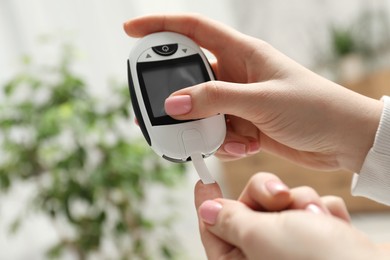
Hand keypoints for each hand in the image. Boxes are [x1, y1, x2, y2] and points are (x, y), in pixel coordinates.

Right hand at [124, 14, 382, 171]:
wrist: (343, 140)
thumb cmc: (314, 107)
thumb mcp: (261, 100)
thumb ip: (216, 100)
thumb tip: (174, 103)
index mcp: (243, 53)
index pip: (193, 30)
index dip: (160, 27)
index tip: (131, 31)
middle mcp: (238, 74)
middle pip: (191, 78)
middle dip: (175, 95)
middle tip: (157, 111)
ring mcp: (240, 101)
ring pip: (203, 110)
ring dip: (205, 128)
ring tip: (224, 139)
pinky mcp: (245, 124)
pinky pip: (219, 132)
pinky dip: (225, 143)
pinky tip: (244, 146)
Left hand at [194, 173, 387, 259]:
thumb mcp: (261, 236)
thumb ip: (231, 221)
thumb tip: (207, 211)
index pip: (213, 230)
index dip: (208, 203)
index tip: (204, 181)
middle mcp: (266, 258)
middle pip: (250, 209)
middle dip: (268, 196)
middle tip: (281, 197)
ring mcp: (296, 249)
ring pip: (282, 204)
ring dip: (300, 203)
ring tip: (317, 220)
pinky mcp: (321, 240)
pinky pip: (309, 209)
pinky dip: (320, 211)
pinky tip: (334, 226)